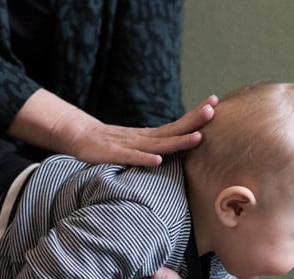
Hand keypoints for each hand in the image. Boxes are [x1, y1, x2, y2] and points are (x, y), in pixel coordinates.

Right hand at [57, 95, 217, 165]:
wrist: (79, 136)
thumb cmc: (110, 143)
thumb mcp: (137, 144)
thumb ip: (155, 145)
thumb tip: (178, 145)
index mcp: (150, 136)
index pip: (177, 125)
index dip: (195, 116)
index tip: (215, 104)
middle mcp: (143, 138)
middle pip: (173, 129)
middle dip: (193, 120)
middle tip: (213, 109)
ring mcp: (129, 146)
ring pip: (158, 144)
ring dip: (178, 141)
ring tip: (198, 137)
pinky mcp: (113, 155)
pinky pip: (131, 158)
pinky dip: (144, 160)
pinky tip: (157, 161)